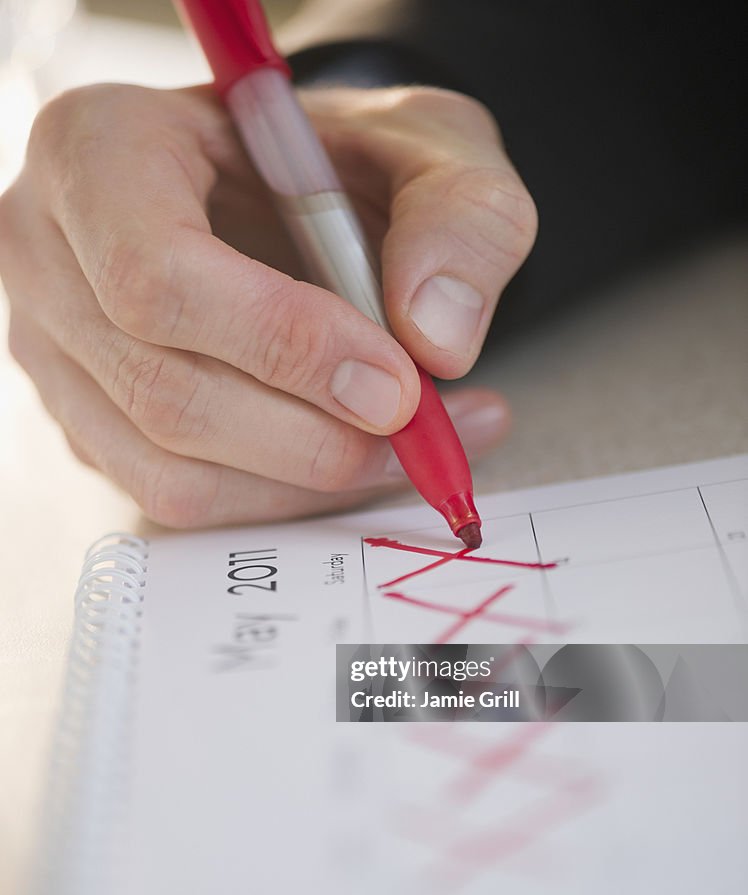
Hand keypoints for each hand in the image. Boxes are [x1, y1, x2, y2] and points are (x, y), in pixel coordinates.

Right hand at [0, 83, 535, 526]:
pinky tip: (354, 460)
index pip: (156, 275)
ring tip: (414, 451)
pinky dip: (280, 497)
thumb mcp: (424, 142)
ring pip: (170, 470)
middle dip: (313, 438)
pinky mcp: (89, 421)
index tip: (398, 387)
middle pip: (163, 392)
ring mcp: (58, 351)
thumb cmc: (337, 158)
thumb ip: (460, 216)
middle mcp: (50, 256)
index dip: (281, 345)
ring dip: (307, 482)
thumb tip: (437, 339)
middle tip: (426, 435)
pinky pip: (179, 496)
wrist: (286, 192)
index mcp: (97, 151)